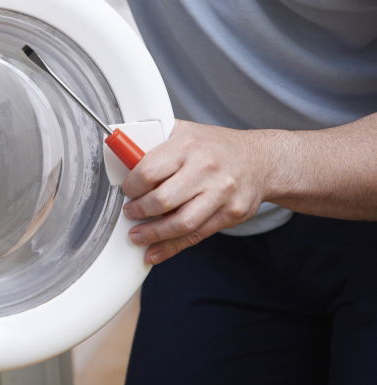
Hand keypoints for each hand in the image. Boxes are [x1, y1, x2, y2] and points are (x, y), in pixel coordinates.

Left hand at [122, 119, 273, 263]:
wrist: (260, 160)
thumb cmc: (216, 146)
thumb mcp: (186, 132)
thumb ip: (158, 142)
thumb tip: (124, 155)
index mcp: (188, 145)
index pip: (150, 170)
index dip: (132, 186)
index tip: (126, 191)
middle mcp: (205, 168)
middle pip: (163, 200)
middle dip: (139, 211)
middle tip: (130, 213)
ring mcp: (220, 193)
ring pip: (180, 223)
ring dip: (153, 234)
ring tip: (137, 236)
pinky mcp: (230, 214)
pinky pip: (196, 236)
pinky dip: (172, 247)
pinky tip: (155, 252)